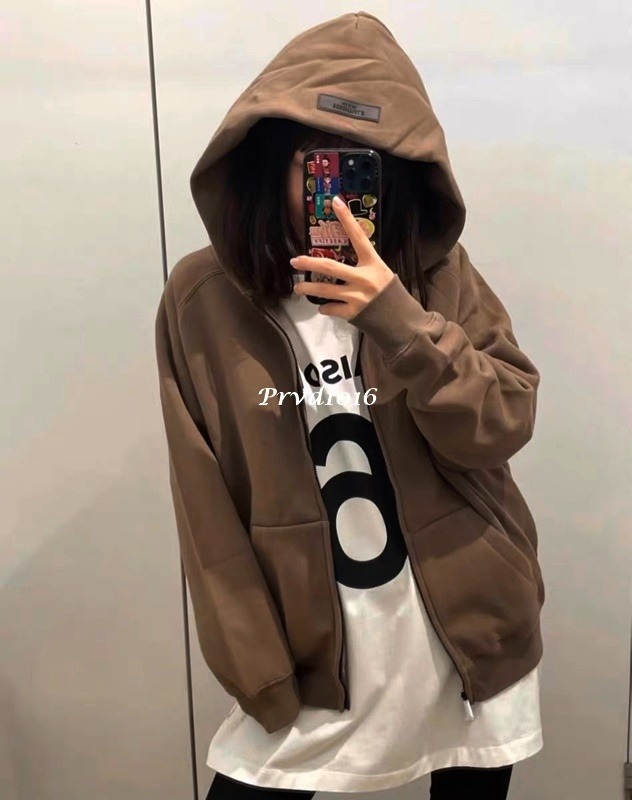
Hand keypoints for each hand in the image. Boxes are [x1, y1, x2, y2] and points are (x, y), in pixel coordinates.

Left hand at [290, 195, 394, 319]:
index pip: (358, 236)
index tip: (335, 202)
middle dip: (308, 263)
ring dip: (307, 289)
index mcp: (373, 263)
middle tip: (294, 261)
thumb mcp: (382, 273)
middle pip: (329, 268)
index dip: (346, 218)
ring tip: (298, 288)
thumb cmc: (391, 295)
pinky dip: (325, 308)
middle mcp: (363, 278)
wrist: (401, 321)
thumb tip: (342, 263)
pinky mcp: (353, 313)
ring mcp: (357, 296)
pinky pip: (330, 308)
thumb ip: (364, 267)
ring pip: (324, 290)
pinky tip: (324, 307)